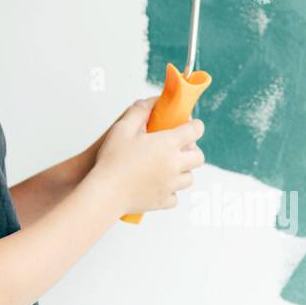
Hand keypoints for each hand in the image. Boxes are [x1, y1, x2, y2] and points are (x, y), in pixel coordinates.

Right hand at [94, 98, 204, 214]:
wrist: (106, 192)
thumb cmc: (112, 159)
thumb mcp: (122, 128)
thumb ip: (139, 112)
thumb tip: (150, 103)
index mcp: (168, 144)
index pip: (195, 131)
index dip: (195, 125)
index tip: (189, 125)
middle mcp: (174, 164)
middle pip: (199, 157)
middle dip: (192, 150)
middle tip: (178, 147)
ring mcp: (170, 185)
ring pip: (189, 178)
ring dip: (183, 170)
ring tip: (168, 166)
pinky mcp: (163, 201)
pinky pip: (175, 197)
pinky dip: (170, 191)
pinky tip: (159, 185)